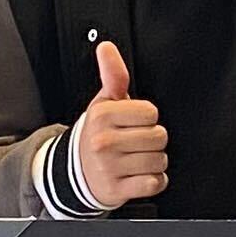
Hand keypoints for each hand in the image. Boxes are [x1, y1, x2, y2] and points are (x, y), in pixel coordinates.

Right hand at [73, 38, 168, 207]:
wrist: (76, 172)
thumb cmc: (98, 134)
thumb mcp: (103, 103)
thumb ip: (112, 74)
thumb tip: (106, 47)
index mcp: (102, 115)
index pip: (151, 113)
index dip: (147, 118)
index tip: (133, 123)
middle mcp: (104, 141)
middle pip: (159, 137)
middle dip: (153, 140)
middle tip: (135, 143)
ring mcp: (110, 167)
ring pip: (159, 161)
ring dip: (153, 162)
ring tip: (135, 159)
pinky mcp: (117, 189)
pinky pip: (154, 183)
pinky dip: (153, 181)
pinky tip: (138, 176)